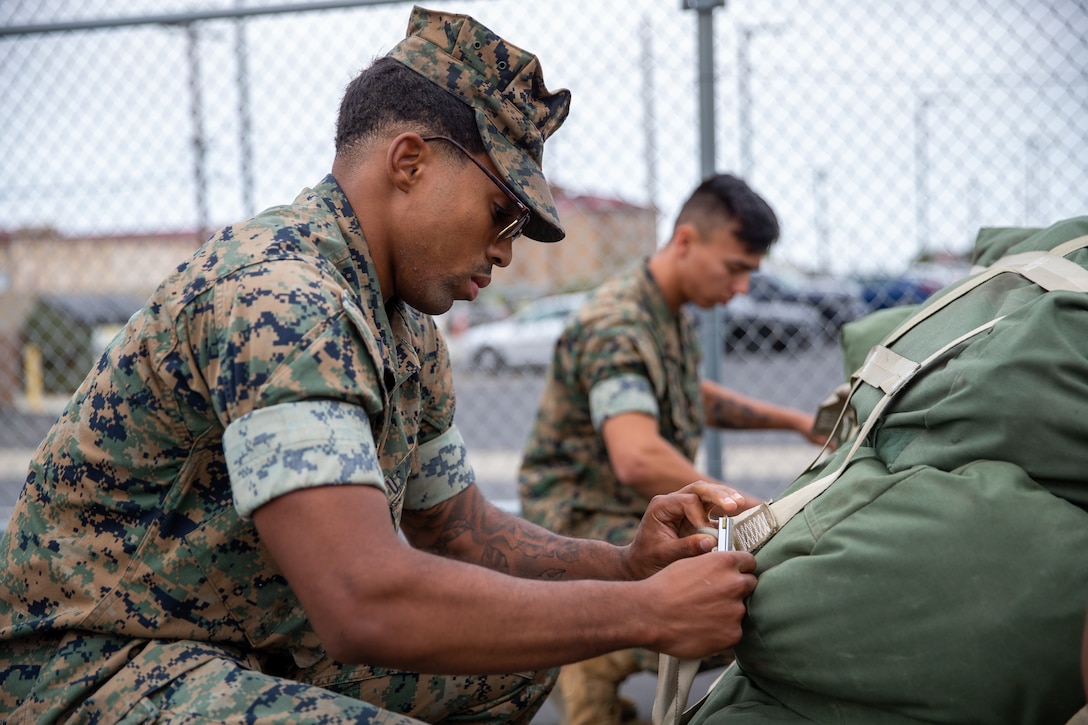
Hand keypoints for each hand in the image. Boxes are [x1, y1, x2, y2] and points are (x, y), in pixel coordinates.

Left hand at [621, 480, 744, 579]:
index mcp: (661, 506)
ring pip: (706, 493)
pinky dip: (724, 509)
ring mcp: (684, 506)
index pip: (687, 501)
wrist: (640, 564)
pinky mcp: (694, 515)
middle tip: (735, 504)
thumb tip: (711, 542)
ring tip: (740, 503)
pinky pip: (711, 507)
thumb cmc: (648, 559)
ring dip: (724, 496)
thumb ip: (686, 547)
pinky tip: (737, 513)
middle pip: (699, 489)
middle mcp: (673, 501)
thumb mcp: (664, 555)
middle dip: (718, 495)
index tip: (706, 533)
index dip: (700, 515)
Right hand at [636, 549, 757, 658]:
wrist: (649, 614)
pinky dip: (722, 632)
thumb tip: (724, 572)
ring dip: (728, 613)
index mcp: (725, 562)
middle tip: (716, 598)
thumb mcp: (690, 564)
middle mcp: (735, 584)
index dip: (741, 569)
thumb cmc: (663, 588)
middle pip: (750, 586)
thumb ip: (714, 567)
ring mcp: (736, 611)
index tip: (734, 575)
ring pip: (740, 611)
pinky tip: (702, 629)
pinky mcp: (732, 635)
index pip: (750, 562)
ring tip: (702, 616)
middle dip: (737, 591)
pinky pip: (733, 632)